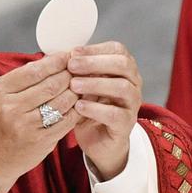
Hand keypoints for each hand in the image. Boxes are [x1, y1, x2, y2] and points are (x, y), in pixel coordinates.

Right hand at [0, 53, 80, 192]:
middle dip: (69, 74)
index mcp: (0, 91)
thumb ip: (22, 79)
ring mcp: (26, 127)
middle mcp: (11, 108)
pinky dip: (76, 109)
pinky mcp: (40, 141)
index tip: (67, 56)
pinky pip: (66, 121)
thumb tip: (52, 60)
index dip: (55, 61)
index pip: (34, 70)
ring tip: (81, 85)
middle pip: (51, 85)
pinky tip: (80, 103)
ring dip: (75, 91)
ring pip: (61, 102)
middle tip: (78, 69)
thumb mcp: (0, 95)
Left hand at [67, 42, 142, 179]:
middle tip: (72, 66)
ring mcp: (132, 104)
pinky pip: (115, 114)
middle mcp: (133, 84)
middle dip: (95, 63)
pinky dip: (95, 108)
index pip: (117, 50)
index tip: (73, 52)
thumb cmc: (89, 110)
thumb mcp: (82, 87)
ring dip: (95, 84)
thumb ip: (77, 71)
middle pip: (122, 64)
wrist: (99, 143)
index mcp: (124, 70)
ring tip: (73, 85)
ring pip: (122, 87)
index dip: (95, 49)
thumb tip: (59, 54)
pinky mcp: (126, 124)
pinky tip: (79, 106)